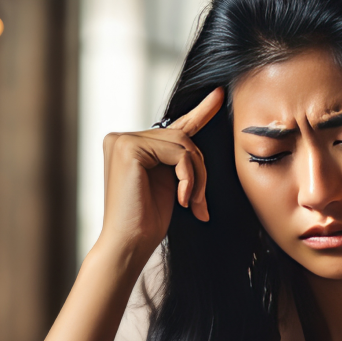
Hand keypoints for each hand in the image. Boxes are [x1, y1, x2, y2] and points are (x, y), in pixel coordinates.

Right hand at [98, 87, 223, 258]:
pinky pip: (178, 152)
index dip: (201, 111)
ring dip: (197, 176)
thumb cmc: (147, 221)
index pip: (173, 126)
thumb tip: (196, 138)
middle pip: (182, 137)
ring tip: (192, 203)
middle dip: (199, 170)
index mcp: (130, 145)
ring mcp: (122, 140)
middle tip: (200, 203)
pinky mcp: (129, 147)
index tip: (219, 95)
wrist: (129, 244)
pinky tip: (182, 199)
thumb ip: (179, 158)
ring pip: (183, 144)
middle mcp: (122, 138)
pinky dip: (189, 177)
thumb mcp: (170, 182)